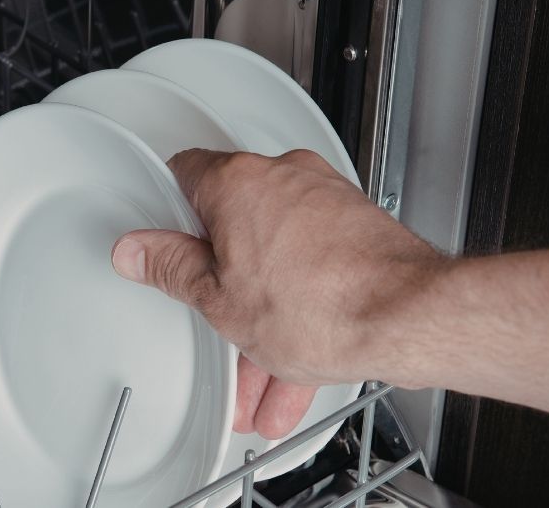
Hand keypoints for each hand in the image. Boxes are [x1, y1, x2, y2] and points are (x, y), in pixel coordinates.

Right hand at [110, 149, 443, 438]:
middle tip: (213, 316)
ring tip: (260, 374)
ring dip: (264, 315)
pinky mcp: (357, 230)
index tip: (163, 241)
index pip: (185, 174)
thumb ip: (172, 269)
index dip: (168, 211)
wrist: (410, 319)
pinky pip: (314, 271)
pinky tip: (294, 370)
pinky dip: (301, 314)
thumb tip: (139, 250)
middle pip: (234, 225)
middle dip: (225, 284)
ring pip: (277, 259)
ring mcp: (325, 201)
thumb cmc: (324, 305)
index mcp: (238, 182)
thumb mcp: (219, 300)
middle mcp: (284, 177)